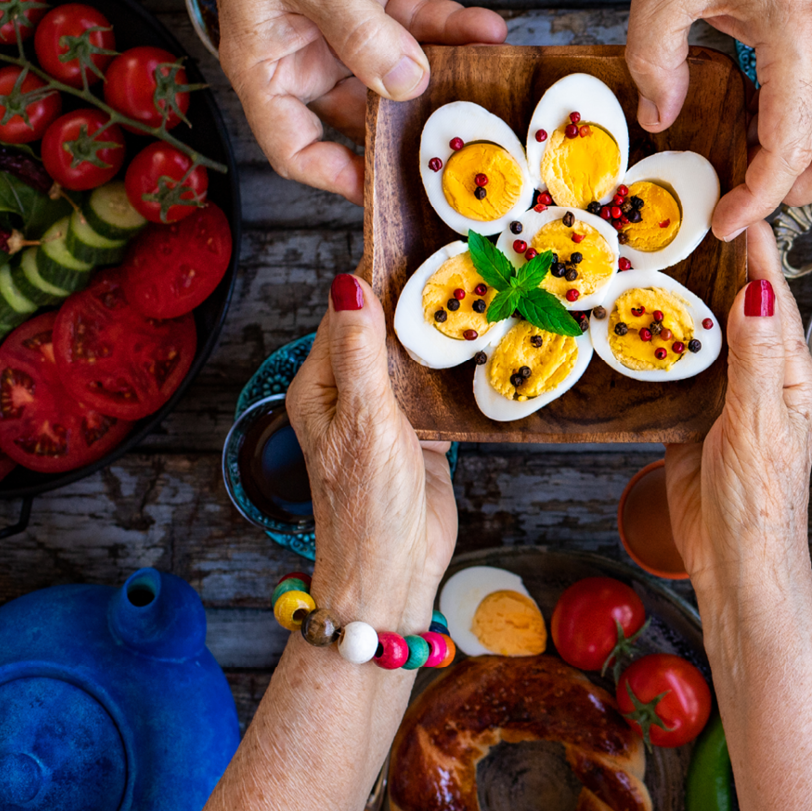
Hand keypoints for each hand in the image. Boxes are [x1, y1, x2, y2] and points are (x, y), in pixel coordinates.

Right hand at [194, 0, 506, 201]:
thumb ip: (363, 34)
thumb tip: (406, 84)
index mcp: (267, 67)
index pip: (295, 148)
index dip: (338, 177)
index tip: (386, 192)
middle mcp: (304, 58)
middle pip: (361, 115)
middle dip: (411, 122)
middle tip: (464, 135)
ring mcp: (339, 31)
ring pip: (400, 70)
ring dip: (445, 69)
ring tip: (491, 69)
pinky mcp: (371, 0)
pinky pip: (416, 27)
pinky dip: (449, 28)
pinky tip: (486, 27)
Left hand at [286, 273, 457, 631]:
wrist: (394, 571)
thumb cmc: (365, 502)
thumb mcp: (363, 417)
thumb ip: (359, 351)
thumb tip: (347, 282)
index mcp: (321, 385)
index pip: (345, 313)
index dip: (375, 276)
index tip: (412, 239)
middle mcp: (352, 395)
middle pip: (384, 332)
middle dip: (417, 301)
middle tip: (463, 262)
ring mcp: (388, 415)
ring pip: (415, 359)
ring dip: (443, 336)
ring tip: (484, 297)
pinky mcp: (423, 435)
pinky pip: (441, 391)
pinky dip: (461, 373)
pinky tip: (490, 350)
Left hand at [624, 0, 811, 240]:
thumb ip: (654, 56)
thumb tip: (660, 118)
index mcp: (800, 35)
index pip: (792, 146)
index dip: (759, 197)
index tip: (724, 219)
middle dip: (803, 191)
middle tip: (749, 196)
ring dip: (811, 162)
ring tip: (750, 159)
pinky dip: (809, 128)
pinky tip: (756, 114)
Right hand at [663, 223, 811, 586]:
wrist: (735, 569)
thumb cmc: (762, 506)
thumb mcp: (760, 423)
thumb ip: (758, 358)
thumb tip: (760, 292)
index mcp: (792, 378)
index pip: (775, 302)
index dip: (758, 257)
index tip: (742, 211)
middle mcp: (762, 383)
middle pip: (737, 313)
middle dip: (716, 271)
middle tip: (686, 223)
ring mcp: (725, 403)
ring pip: (702, 341)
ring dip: (680, 306)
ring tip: (651, 261)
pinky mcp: (691, 425)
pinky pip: (673, 377)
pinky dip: (654, 351)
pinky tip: (629, 330)